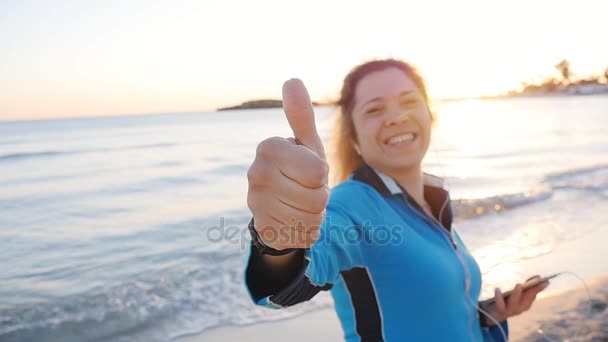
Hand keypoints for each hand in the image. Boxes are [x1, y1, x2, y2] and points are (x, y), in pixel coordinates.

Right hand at [247, 79, 328, 249]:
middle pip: (316, 196)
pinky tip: (293, 219)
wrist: (282, 205)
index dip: (321, 173)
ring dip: (314, 213)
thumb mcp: (306, 143)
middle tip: (306, 188)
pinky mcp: (262, 228)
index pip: (317, 170)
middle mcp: (256, 174)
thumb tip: (292, 80)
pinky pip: (302, 235)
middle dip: (320, 196)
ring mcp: (256, 204)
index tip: (309, 169)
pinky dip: (306, 230)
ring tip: (300, 203)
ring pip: (310, 217)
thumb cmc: (300, 168)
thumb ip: (301, 115)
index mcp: (268, 147)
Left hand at [482, 275, 549, 325]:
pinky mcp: (500, 310)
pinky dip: (498, 297)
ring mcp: (510, 310)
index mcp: (525, 304)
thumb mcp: (517, 293)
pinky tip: (497, 289)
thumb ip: (526, 286)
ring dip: (517, 294)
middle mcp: (520, 308)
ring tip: (519, 285)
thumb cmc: (507, 301)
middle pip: (526, 299)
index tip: (545, 280)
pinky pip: (500, 304)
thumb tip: (537, 277)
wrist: (494, 315)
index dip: (539, 288)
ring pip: (514, 303)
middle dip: (532, 290)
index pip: (533, 295)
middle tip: (536, 281)